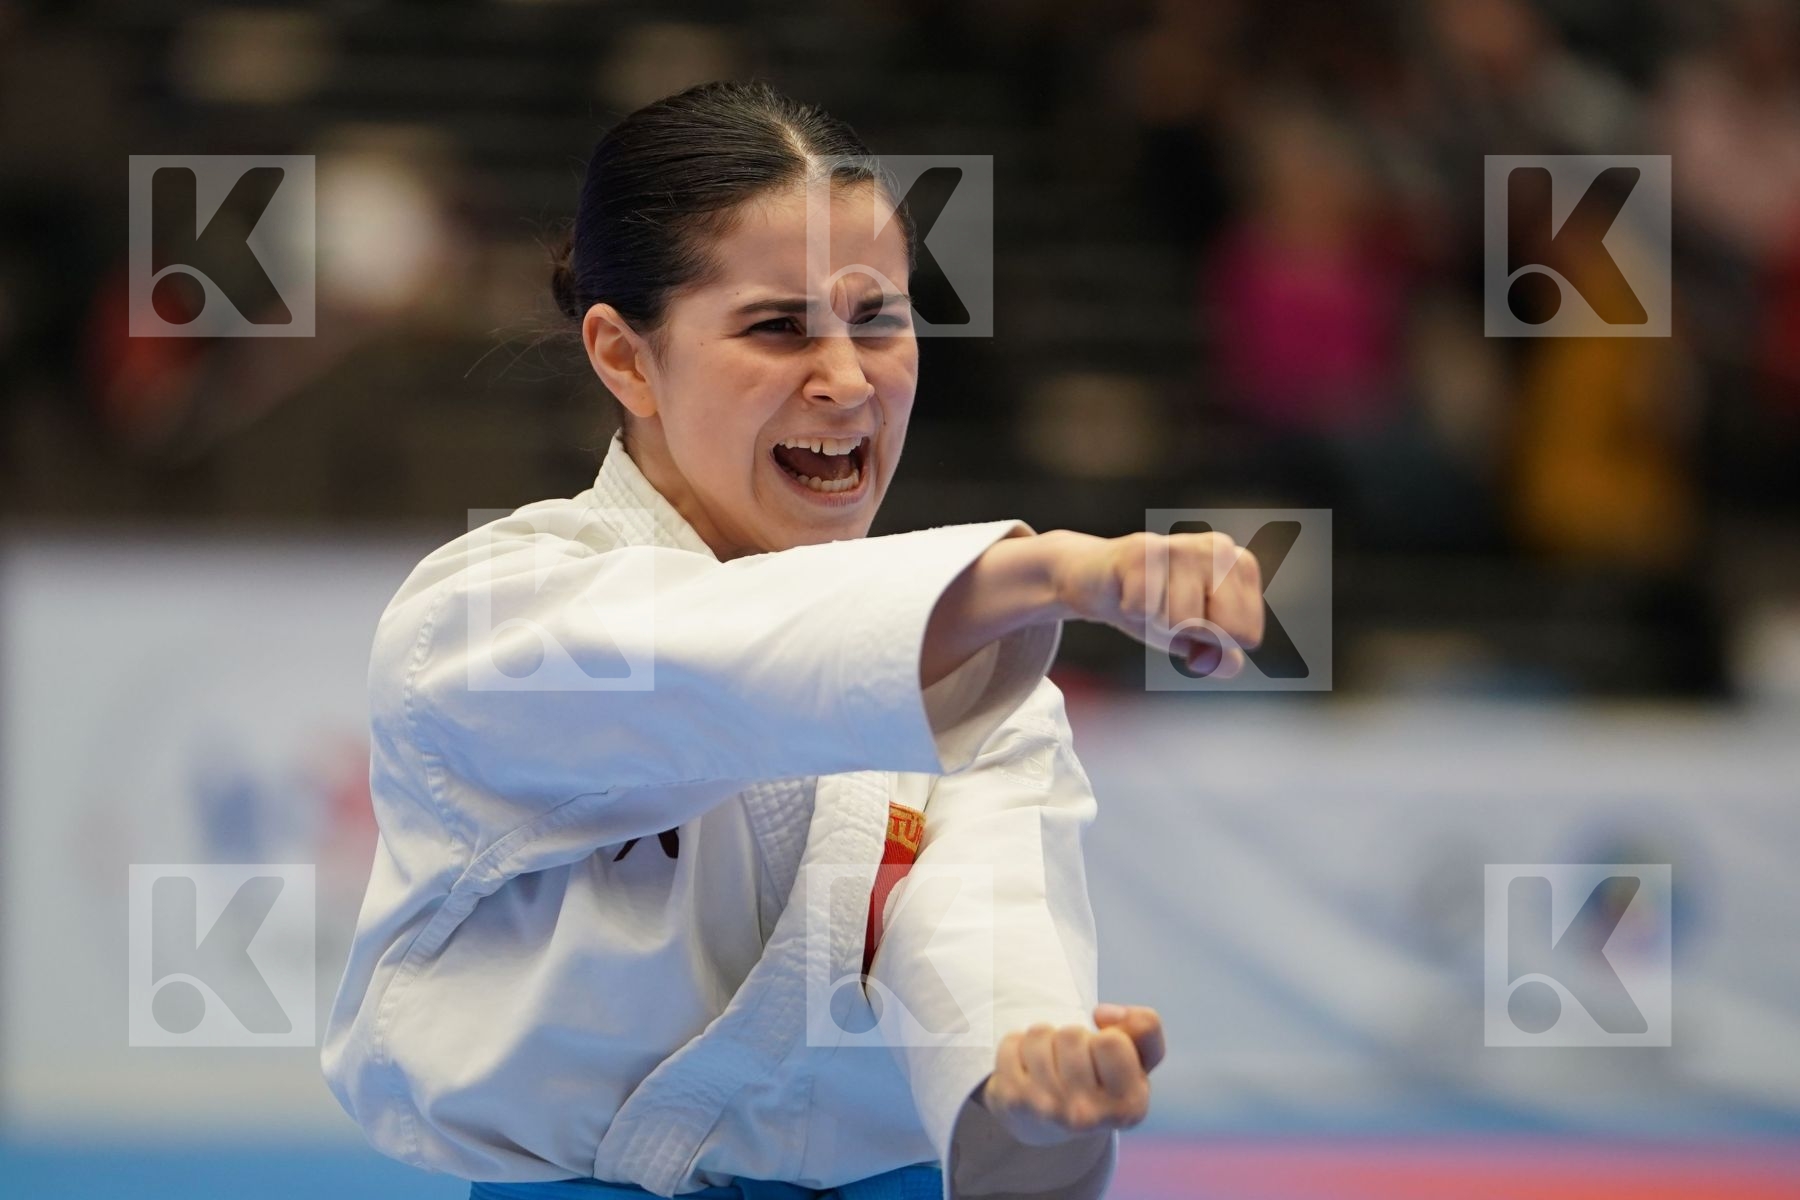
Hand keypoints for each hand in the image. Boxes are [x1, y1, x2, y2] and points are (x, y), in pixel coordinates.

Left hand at [977, 1004, 1164, 1146]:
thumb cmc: (1101, 1080)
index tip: (1104, 1061)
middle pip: (1073, 1034)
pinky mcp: (1013, 1101)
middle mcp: (1087, 1116)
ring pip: (1041, 1033)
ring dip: (1045, 1039)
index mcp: (1128, 1108)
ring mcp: (1047, 1110)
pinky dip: (1017, 1045)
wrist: (1050, 1123)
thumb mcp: (1139, 1058)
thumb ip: (1145, 1028)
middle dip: (1074, 1038)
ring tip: (1051, 1064)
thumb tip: (1102, 1014)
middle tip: (1075, 1063)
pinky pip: (1012, 1041)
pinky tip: (1027, 1069)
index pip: (1111, 1041)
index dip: (1109, 1038)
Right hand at [1051, 530, 1263, 677]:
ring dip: (1156, 621)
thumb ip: (1219, 655)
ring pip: (1181, 621)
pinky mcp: (1141, 548)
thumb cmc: (1153, 606)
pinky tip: (1126, 592)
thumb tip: (1232, 665)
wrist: (1094, 579)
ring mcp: (1182, 545)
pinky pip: (1144, 609)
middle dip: (1187, 633)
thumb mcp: (1193, 638)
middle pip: (1217, 631)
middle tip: (1166, 610)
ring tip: (1147, 599)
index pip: (1246, 635)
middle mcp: (1219, 548)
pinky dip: (1130, 611)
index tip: (1192, 618)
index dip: (1213, 642)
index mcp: (1241, 567)